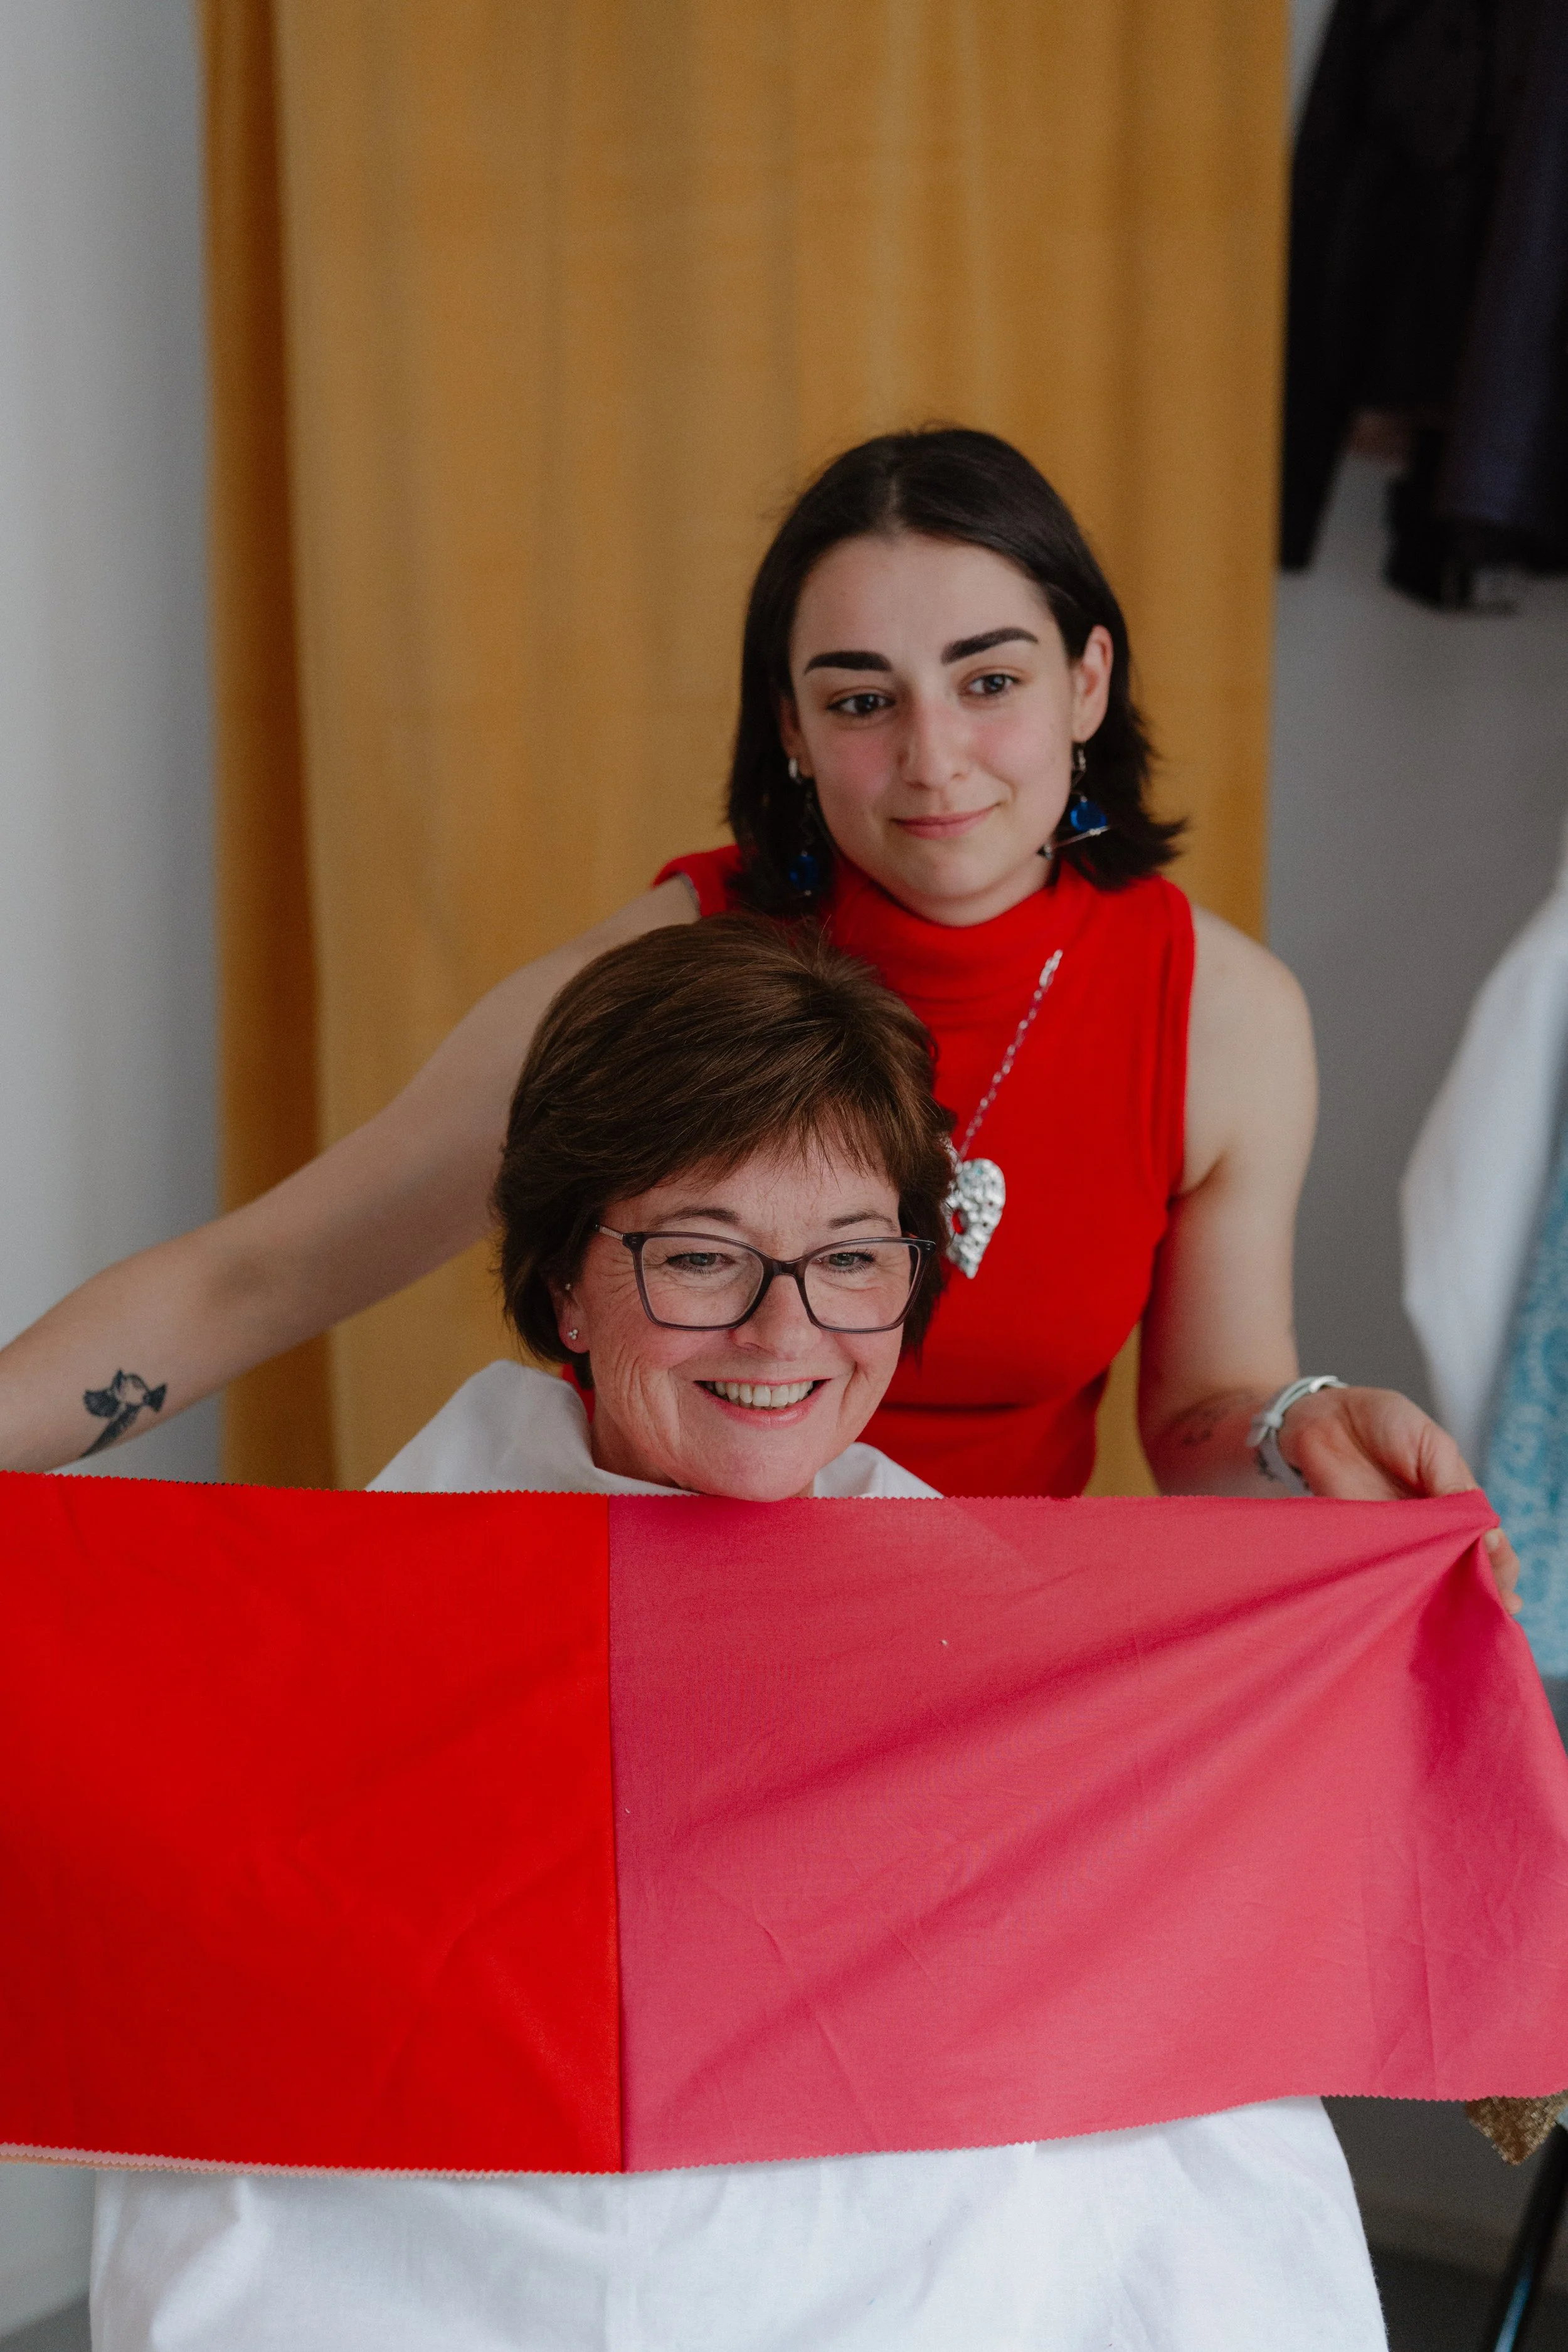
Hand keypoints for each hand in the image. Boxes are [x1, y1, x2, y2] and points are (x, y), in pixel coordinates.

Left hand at [1280, 1385, 1520, 1613]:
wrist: (1325, 1416)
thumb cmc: (1384, 1422)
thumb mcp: (1431, 1444)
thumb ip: (1454, 1485)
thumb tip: (1488, 1532)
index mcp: (1457, 1503)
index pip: (1489, 1543)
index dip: (1501, 1564)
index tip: (1503, 1577)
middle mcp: (1432, 1529)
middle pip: (1463, 1570)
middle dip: (1480, 1593)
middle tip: (1490, 1608)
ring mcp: (1399, 1541)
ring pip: (1428, 1579)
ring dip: (1442, 1600)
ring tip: (1455, 1616)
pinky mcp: (1364, 1544)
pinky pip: (1386, 1573)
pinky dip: (1398, 1589)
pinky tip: (1409, 1602)